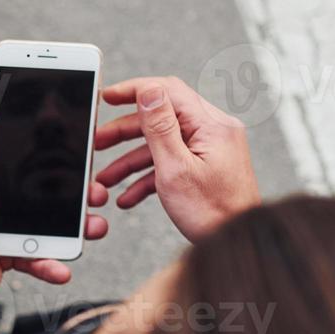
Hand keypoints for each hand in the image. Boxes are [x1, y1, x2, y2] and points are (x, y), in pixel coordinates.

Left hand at [0, 111, 108, 304]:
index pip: (20, 160)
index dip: (47, 155)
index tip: (74, 151)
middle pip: (44, 192)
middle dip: (74, 194)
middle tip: (94, 193)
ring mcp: (6, 230)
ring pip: (50, 225)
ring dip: (76, 228)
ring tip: (94, 228)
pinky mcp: (13, 254)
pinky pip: (40, 256)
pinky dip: (52, 263)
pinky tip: (62, 266)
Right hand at [94, 76, 260, 242]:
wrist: (236, 243)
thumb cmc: (213, 213)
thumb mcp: (175, 169)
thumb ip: (160, 128)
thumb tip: (148, 91)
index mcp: (210, 125)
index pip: (167, 91)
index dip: (134, 90)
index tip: (107, 97)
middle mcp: (213, 132)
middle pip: (161, 118)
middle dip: (125, 131)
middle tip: (98, 141)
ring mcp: (209, 150)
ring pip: (161, 144)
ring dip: (130, 160)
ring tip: (106, 177)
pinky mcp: (205, 167)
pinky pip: (170, 163)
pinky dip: (148, 176)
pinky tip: (128, 196)